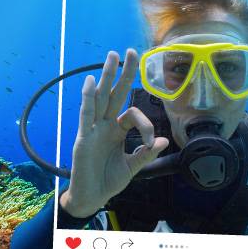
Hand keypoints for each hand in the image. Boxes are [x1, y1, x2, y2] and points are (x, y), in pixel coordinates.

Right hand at [59, 49, 169, 218]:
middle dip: (122, 73)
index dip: (146, 125)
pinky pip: (85, 115)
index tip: (151, 143)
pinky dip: (87, 99)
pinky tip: (90, 82)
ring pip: (100, 97)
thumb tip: (164, 141)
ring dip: (105, 77)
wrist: (91, 198)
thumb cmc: (108, 181)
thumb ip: (146, 154)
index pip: (133, 115)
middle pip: (114, 93)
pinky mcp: (83, 138)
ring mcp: (92, 129)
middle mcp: (104, 125)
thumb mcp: (133, 167)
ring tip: (111, 56)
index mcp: (117, 130)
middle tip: (129, 51)